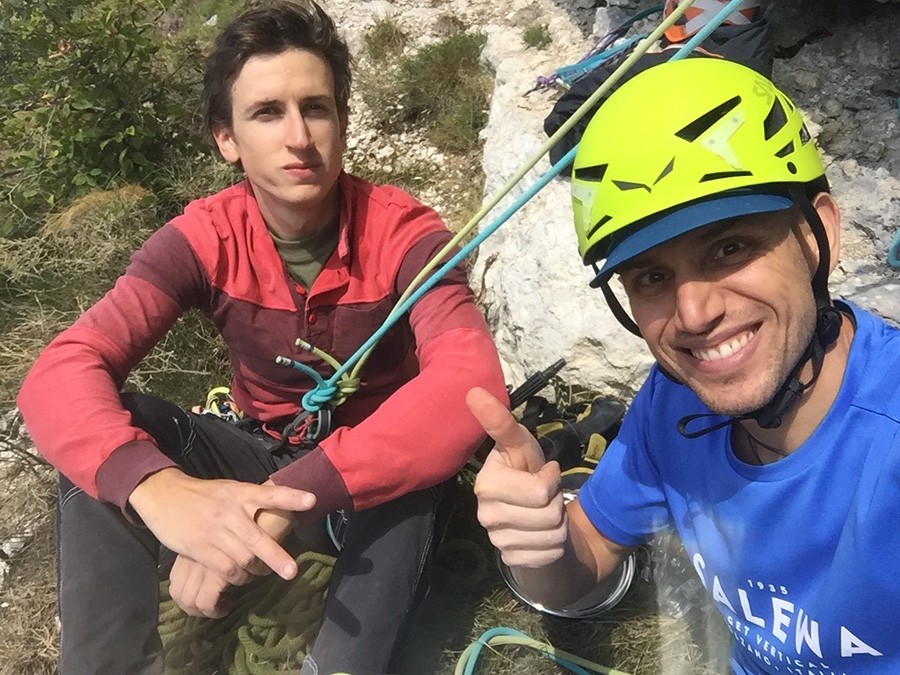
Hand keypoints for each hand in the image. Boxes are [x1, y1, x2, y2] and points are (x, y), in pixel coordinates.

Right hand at [167, 482, 300, 617]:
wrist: (165, 495)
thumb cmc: (204, 495)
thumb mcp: (230, 490)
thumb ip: (251, 501)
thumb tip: (281, 510)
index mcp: (241, 493)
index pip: (270, 494)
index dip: (290, 498)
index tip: (311, 501)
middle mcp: (230, 512)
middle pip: (258, 538)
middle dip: (276, 556)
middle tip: (292, 571)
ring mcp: (215, 531)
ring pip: (243, 559)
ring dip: (256, 571)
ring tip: (262, 573)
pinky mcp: (200, 548)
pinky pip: (225, 569)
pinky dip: (237, 578)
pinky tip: (240, 579)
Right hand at [466, 387, 567, 567]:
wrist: (532, 522)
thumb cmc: (527, 476)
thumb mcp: (522, 448)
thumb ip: (502, 424)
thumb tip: (473, 391)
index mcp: (486, 483)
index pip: (538, 489)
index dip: (550, 481)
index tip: (546, 473)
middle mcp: (484, 513)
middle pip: (549, 513)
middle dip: (557, 502)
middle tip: (547, 496)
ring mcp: (496, 540)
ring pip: (552, 535)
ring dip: (559, 525)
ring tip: (545, 516)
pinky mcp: (510, 561)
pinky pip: (549, 554)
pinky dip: (554, 546)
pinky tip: (541, 538)